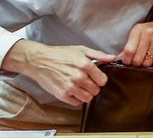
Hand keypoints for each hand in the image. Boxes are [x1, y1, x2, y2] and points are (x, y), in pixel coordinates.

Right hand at [2, 39, 116, 106]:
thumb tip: (112, 58)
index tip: (96, 77)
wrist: (40, 61)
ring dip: (86, 94)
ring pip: (88, 98)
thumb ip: (98, 55)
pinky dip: (77, 98)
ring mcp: (70, 87)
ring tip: (81, 87)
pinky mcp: (62, 95)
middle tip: (87, 81)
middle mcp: (79, 77)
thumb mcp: (81, 50)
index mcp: (85, 65)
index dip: (100, 79)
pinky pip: (77, 103)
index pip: (103, 80)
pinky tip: (74, 91)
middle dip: (93, 87)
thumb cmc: (60, 54)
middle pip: (96, 90)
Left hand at [120, 18, 152, 66]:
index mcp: (139, 29)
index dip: (128, 61)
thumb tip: (116, 58)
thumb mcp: (144, 36)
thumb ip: (131, 47)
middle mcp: (148, 31)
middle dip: (139, 64)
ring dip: (149, 63)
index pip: (128, 51)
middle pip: (137, 57)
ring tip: (152, 60)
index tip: (132, 64)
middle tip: (143, 63)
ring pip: (148, 59)